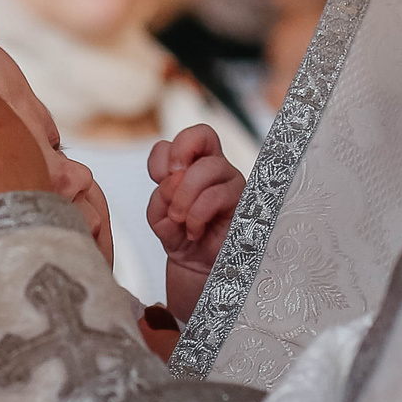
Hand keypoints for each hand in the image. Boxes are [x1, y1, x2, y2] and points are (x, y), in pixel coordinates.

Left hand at [147, 126, 243, 324]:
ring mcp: (233, 182)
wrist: (197, 268)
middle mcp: (218, 166)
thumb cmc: (180, 236)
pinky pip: (217, 195)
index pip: (189, 135)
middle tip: (169, 195)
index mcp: (196, 162)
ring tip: (179, 219)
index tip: (157, 178)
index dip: (167, 152)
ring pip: (209, 166)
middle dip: (176, 165)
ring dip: (184, 196)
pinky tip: (194, 231)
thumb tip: (172, 182)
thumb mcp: (158, 216)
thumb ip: (159, 197)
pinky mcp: (244, 203)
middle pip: (203, 134)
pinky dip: (196, 215)